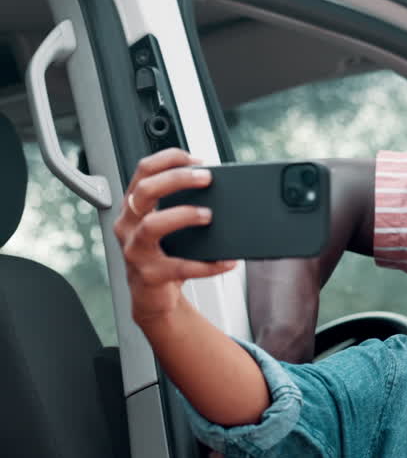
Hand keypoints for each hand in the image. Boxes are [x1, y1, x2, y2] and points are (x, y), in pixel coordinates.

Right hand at [112, 149, 236, 326]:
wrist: (152, 297)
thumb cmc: (163, 255)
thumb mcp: (168, 226)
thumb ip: (181, 205)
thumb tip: (218, 187)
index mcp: (134, 208)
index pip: (143, 171)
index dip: (168, 159)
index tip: (195, 159)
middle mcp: (129, 225)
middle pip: (145, 191)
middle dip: (177, 179)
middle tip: (206, 178)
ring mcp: (136, 251)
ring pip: (153, 225)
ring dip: (184, 215)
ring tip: (209, 215)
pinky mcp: (149, 275)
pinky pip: (179, 267)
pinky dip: (207, 265)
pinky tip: (227, 262)